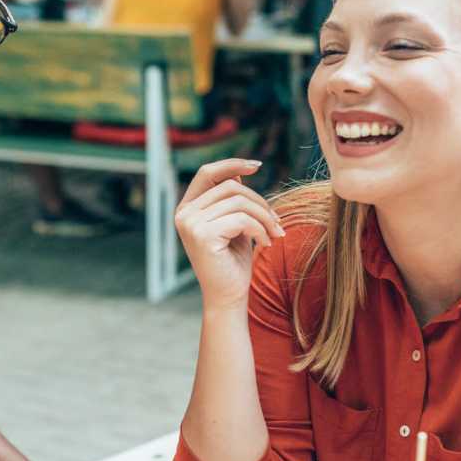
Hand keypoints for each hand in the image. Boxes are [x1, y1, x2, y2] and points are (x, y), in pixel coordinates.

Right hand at [174, 160, 284, 309]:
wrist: (228, 296)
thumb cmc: (233, 261)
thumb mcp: (233, 224)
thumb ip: (231, 199)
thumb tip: (239, 171)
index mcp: (187, 208)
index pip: (207, 173)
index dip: (232, 164)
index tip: (257, 165)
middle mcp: (184, 214)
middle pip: (230, 186)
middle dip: (260, 201)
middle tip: (277, 222)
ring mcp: (190, 224)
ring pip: (238, 201)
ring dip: (264, 216)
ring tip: (275, 233)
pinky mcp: (202, 235)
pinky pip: (241, 218)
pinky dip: (260, 229)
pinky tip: (267, 243)